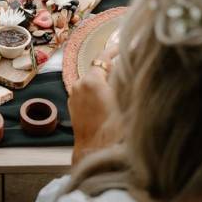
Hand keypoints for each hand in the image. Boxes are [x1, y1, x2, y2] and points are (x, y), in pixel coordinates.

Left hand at [68, 46, 121, 163]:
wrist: (96, 152)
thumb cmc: (114, 130)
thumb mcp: (124, 100)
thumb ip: (124, 80)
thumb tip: (128, 67)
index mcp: (91, 81)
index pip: (103, 57)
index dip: (114, 50)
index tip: (123, 48)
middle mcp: (78, 85)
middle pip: (97, 70)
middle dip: (111, 70)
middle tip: (127, 71)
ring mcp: (73, 96)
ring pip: (91, 82)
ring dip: (103, 83)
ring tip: (119, 89)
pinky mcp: (72, 107)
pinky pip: (85, 94)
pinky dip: (95, 93)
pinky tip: (107, 102)